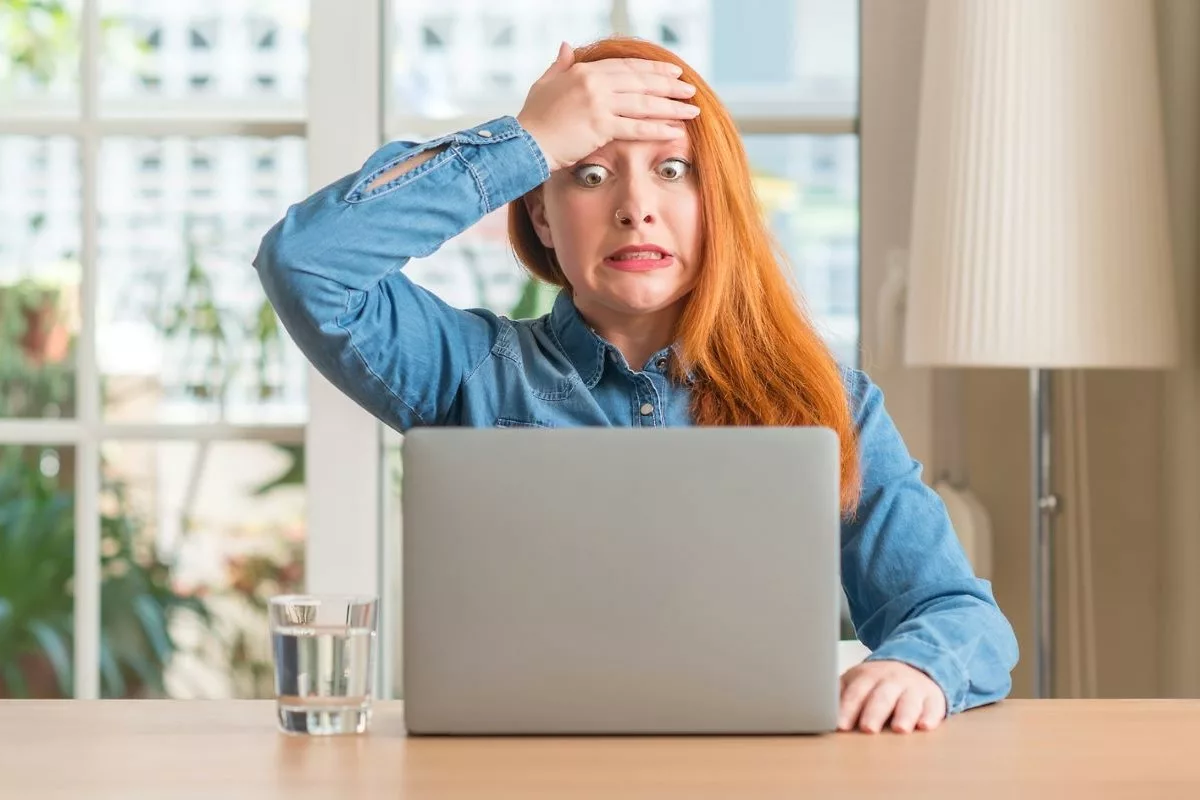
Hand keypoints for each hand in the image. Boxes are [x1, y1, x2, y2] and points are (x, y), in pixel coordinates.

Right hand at [516, 42, 699, 171]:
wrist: (523, 142)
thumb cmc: (532, 117)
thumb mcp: (544, 84)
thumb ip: (559, 64)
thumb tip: (566, 45)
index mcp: (584, 70)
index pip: (627, 67)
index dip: (653, 69)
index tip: (673, 72)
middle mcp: (595, 82)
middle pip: (641, 82)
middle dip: (669, 86)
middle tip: (690, 90)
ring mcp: (599, 103)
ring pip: (644, 103)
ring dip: (671, 107)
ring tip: (692, 111)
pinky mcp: (600, 126)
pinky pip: (636, 127)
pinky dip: (657, 129)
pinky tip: (674, 131)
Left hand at [838, 660, 946, 733]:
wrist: (914, 663)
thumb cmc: (878, 681)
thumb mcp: (857, 681)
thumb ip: (839, 694)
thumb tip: (816, 708)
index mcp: (868, 676)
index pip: (855, 693)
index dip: (848, 709)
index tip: (841, 725)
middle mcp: (891, 680)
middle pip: (881, 697)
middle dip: (874, 713)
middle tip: (867, 729)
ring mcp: (914, 688)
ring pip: (909, 701)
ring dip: (904, 715)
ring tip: (899, 729)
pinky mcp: (933, 698)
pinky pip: (933, 706)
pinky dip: (930, 716)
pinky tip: (925, 726)